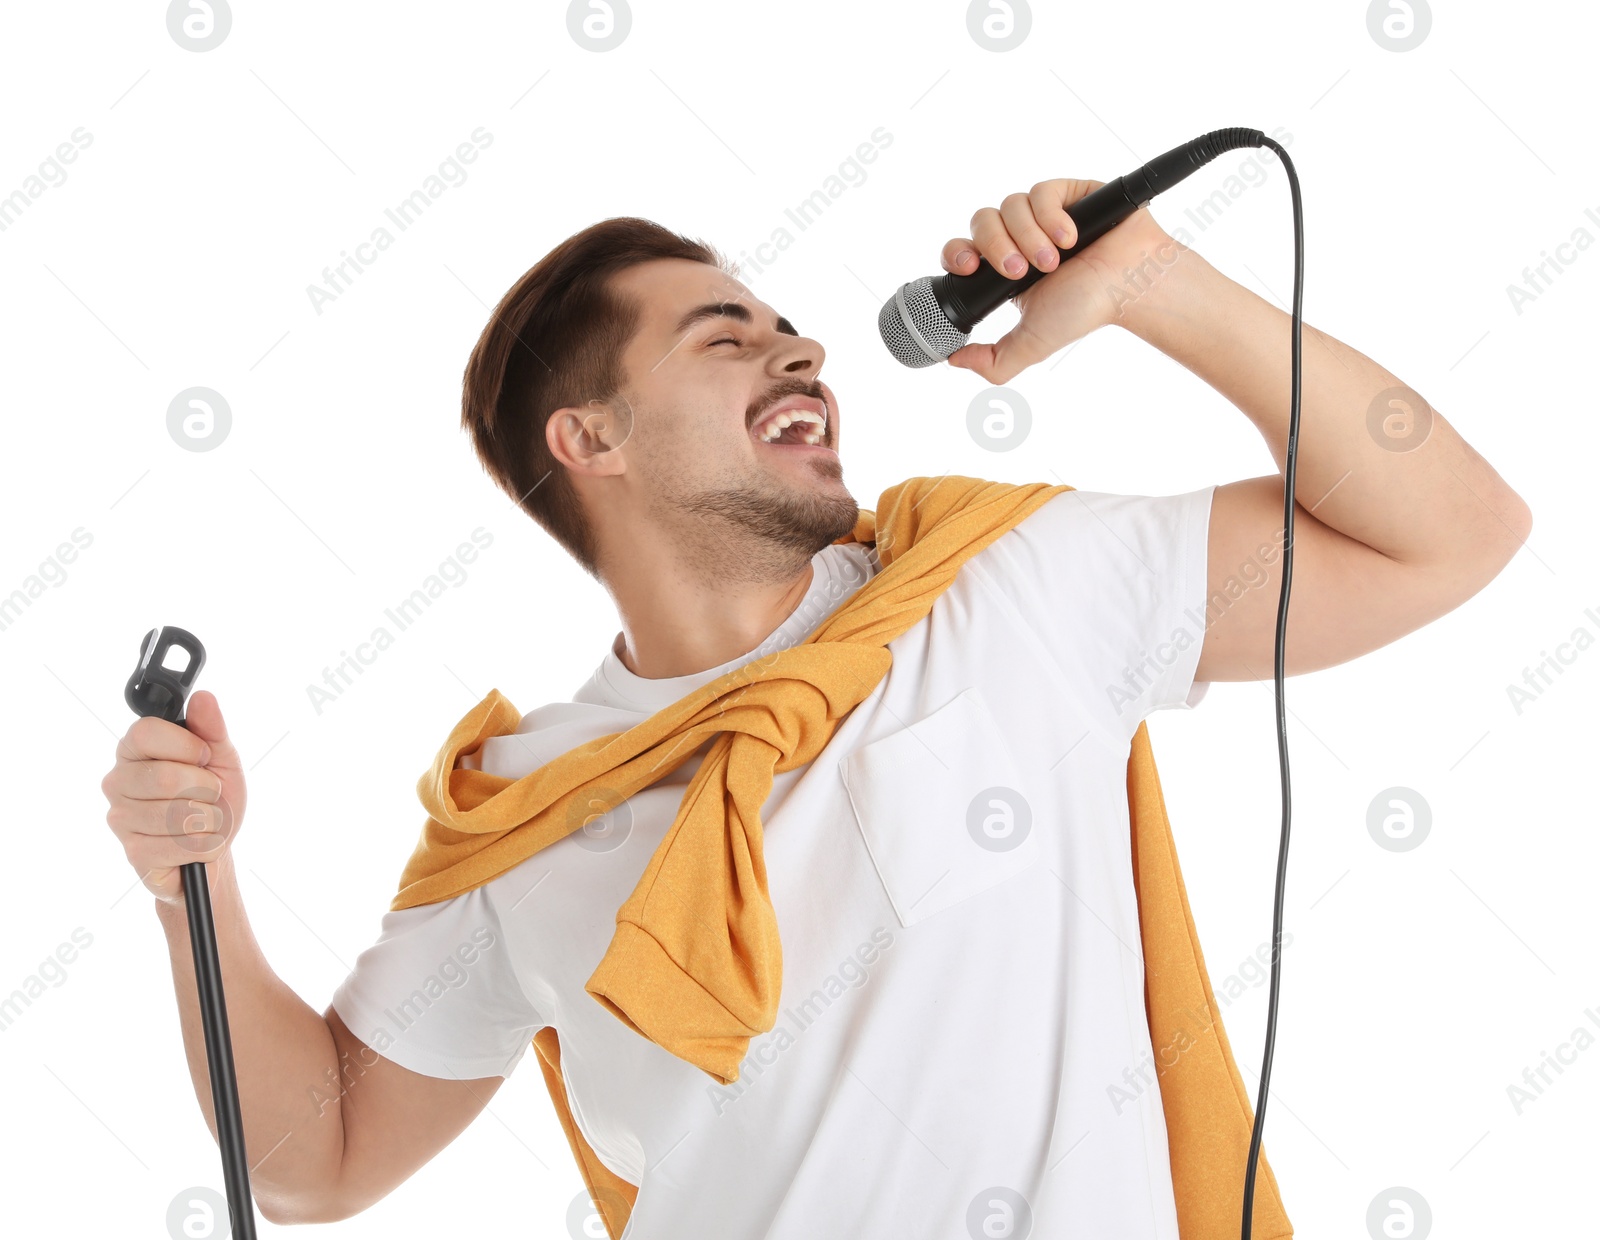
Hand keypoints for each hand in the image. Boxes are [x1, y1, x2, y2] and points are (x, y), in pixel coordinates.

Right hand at [101, 690, 247, 905]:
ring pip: (177, 814)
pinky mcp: (134, 852)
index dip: (186, 745)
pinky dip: (205, 845)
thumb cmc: (215, 799)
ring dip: (210, 819)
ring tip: (205, 819)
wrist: (217, 848)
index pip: (146, 732)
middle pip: (165, 777)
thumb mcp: (222, 759)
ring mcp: (121, 818)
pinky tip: (197, 843)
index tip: (205, 756)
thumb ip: (212, 729)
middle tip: (210, 793)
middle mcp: (118, 781)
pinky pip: (180, 845)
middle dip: (206, 788)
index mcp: (135, 750)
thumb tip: (203, 697)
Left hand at [941, 178, 1176, 382]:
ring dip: (1028, 237)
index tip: (970, 268)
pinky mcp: (1066, 191)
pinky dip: (1050, 216)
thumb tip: (953, 360)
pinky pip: (1040, 191)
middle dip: (997, 248)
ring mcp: (1041, 212)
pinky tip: (1070, 238)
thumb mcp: (1031, 343)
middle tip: (1021, 271)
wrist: (1130, 286)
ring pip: (1010, 205)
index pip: (962, 249)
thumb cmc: (1087, 309)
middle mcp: (1018, 235)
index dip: (957, 253)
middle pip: (981, 222)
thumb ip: (994, 361)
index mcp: (1003, 267)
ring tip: (1055, 260)